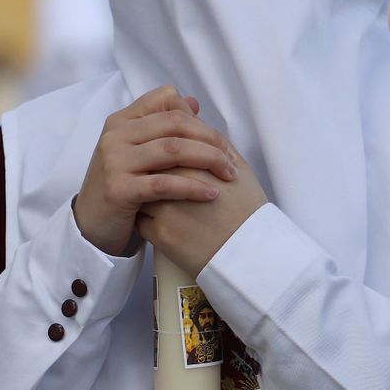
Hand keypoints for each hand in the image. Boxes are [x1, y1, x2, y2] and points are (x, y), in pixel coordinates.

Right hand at [73, 86, 238, 256]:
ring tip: (228, 174)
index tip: (220, 141)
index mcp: (120, 122)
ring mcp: (114, 161)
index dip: (198, 118)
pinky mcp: (118, 190)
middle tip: (231, 159)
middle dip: (211, 139)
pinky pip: (164, 184)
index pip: (166, 99)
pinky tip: (211, 194)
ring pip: (173, 149)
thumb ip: (160, 126)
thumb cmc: (120, 187)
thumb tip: (192, 102)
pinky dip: (192, 187)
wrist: (90, 226)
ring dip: (208, 160)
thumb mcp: (136, 152)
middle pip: (175, 123)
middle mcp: (115, 136)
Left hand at [137, 150, 268, 276]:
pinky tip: (162, 223)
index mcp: (192, 164)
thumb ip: (218, 148)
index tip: (170, 165)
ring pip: (140, 194)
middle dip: (150, 173)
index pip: (162, 148)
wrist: (249, 251)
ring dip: (145, 196)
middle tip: (160, 181)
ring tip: (160, 203)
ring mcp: (164, 209)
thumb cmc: (248, 213)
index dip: (165, 157)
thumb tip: (201, 138)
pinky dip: (147, 220)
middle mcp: (174, 183)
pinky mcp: (159, 233)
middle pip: (147, 168)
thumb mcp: (241, 172)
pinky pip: (140, 220)